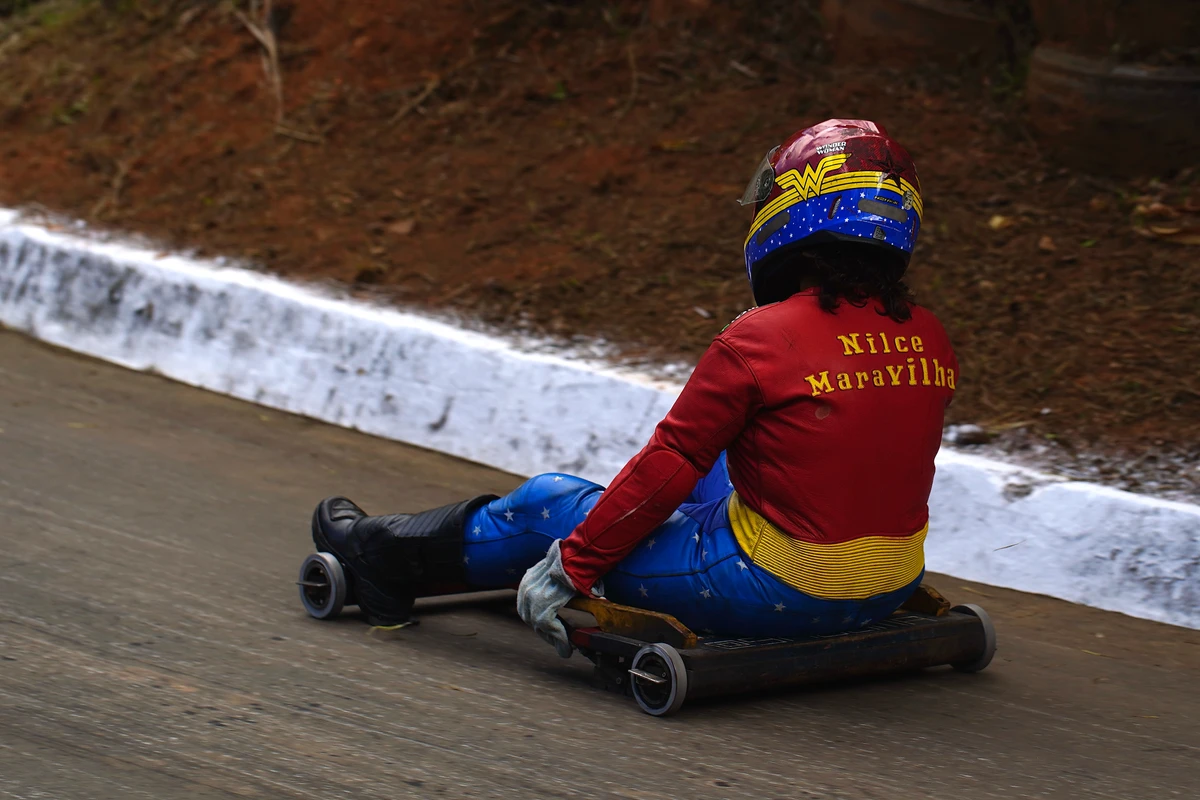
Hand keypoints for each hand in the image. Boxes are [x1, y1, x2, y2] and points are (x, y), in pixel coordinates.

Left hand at [516, 540, 577, 657]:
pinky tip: (567, 646)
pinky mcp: (542, 607)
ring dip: (553, 637)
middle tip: (559, 641)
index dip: (540, 621)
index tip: (551, 631)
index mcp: (527, 580)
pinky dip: (559, 638)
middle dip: (544, 631)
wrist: (578, 557)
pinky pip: (549, 627)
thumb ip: (553, 586)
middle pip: (531, 618)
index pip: (529, 607)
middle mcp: (525, 589)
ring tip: (564, 647)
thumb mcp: (557, 573)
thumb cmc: (573, 563)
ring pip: (540, 625)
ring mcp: (532, 599)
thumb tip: (562, 597)